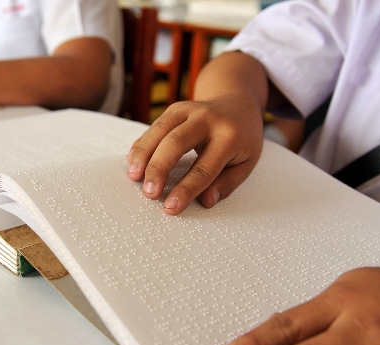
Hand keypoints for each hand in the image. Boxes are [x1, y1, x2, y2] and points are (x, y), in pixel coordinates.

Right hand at [126, 95, 263, 214]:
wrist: (237, 102)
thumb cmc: (242, 138)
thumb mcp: (246, 162)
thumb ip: (227, 183)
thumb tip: (206, 201)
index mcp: (229, 136)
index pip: (204, 168)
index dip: (186, 189)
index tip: (171, 207)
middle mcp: (207, 119)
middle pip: (176, 143)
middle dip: (159, 169)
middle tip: (149, 192)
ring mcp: (189, 110)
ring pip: (160, 130)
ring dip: (144, 154)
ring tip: (134, 176)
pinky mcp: (174, 109)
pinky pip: (154, 127)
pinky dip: (142, 144)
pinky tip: (132, 161)